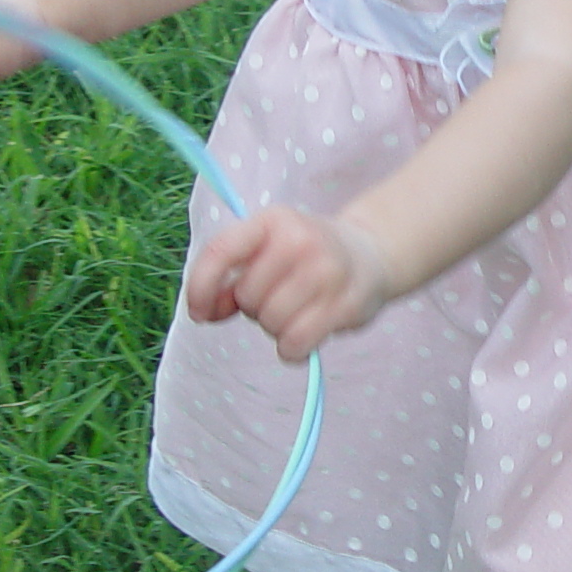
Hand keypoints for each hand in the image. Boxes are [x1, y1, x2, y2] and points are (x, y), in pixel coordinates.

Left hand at [184, 205, 391, 361]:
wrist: (372, 253)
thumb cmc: (307, 256)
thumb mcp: (268, 249)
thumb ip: (232, 277)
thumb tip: (204, 311)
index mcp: (272, 221)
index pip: (221, 251)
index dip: (200, 287)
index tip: (199, 313)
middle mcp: (300, 240)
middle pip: (248, 297)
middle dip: (255, 308)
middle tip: (278, 297)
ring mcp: (328, 271)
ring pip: (271, 323)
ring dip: (276, 329)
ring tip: (296, 312)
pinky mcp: (347, 304)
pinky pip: (296, 343)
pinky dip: (292, 350)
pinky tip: (303, 337)